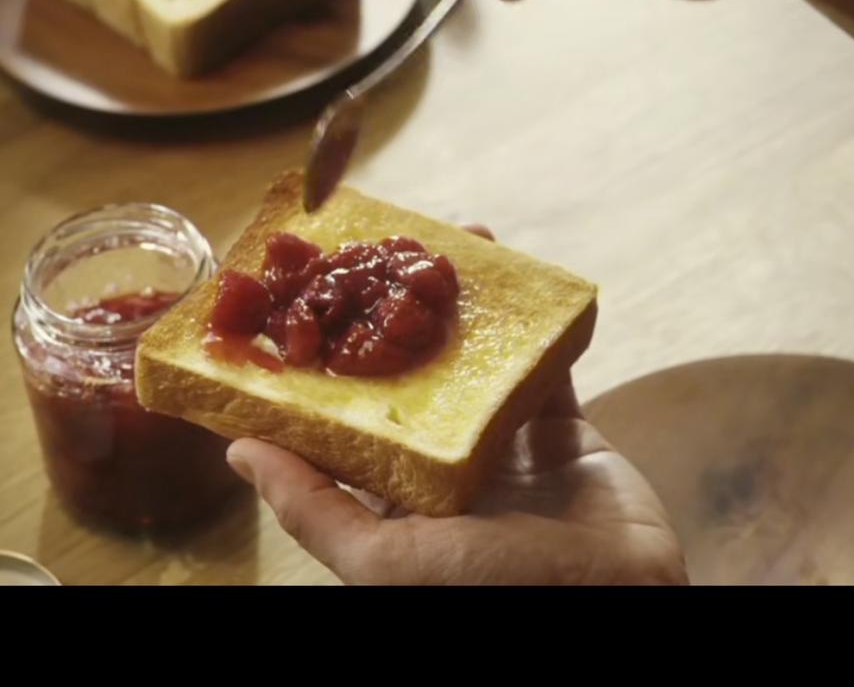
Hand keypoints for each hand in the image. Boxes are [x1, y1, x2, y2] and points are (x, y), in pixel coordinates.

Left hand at [224, 224, 688, 584]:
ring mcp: (499, 447)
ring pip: (470, 363)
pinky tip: (513, 274)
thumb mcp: (382, 558)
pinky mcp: (556, 433)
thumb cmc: (486, 592)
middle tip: (379, 256)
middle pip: (408, 379)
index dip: (324, 364)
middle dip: (394, 317)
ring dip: (459, 308)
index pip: (344, 422)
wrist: (616, 606)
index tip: (307, 303)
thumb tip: (237, 453)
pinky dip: (530, 325)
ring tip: (445, 246)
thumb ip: (310, 506)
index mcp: (389, 500)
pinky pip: (539, 367)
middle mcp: (440, 469)